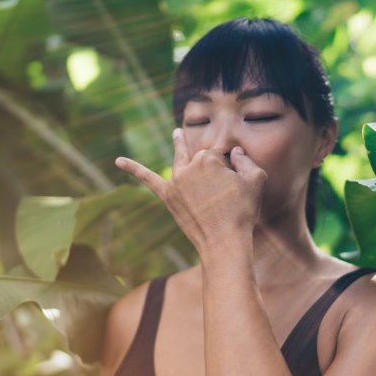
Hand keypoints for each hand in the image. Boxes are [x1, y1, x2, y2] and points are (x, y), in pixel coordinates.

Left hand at [114, 128, 266, 252]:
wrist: (223, 242)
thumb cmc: (243, 212)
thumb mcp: (257, 180)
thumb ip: (247, 160)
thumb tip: (236, 152)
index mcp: (209, 159)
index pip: (219, 154)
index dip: (230, 167)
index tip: (237, 185)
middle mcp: (189, 166)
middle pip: (201, 158)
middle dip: (213, 168)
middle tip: (223, 189)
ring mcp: (175, 181)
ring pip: (179, 160)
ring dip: (178, 145)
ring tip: (176, 133)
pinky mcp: (167, 196)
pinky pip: (147, 179)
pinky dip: (133, 169)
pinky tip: (118, 161)